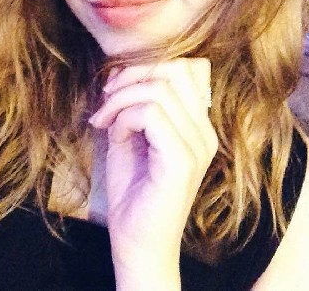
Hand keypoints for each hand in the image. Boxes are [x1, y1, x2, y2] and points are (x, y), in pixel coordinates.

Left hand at [88, 58, 217, 288]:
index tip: (115, 89)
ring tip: (104, 121)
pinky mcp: (182, 161)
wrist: (136, 240)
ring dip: (121, 99)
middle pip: (174, 71)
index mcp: (197, 125)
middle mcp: (204, 132)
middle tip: (105, 99)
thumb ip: (133, 104)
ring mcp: (197, 146)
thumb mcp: (131, 136)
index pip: (184, 70)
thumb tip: (121, 74)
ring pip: (159, 90)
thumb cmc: (132, 189)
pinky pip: (151, 115)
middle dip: (130, 76)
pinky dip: (123, 118)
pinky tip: (114, 136)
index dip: (145, 68)